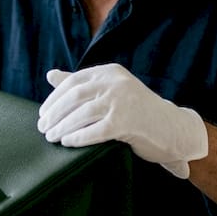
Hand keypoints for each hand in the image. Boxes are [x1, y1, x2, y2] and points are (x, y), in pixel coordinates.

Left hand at [37, 64, 207, 178]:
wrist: (174, 129)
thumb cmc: (137, 111)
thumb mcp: (111, 91)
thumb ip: (82, 83)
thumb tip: (50, 75)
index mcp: (110, 72)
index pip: (73, 82)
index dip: (54, 99)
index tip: (43, 114)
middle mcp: (116, 83)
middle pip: (74, 96)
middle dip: (54, 114)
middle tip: (43, 128)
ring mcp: (123, 101)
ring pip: (82, 113)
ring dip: (62, 127)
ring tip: (52, 137)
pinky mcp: (127, 122)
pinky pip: (95, 131)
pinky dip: (78, 137)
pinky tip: (67, 143)